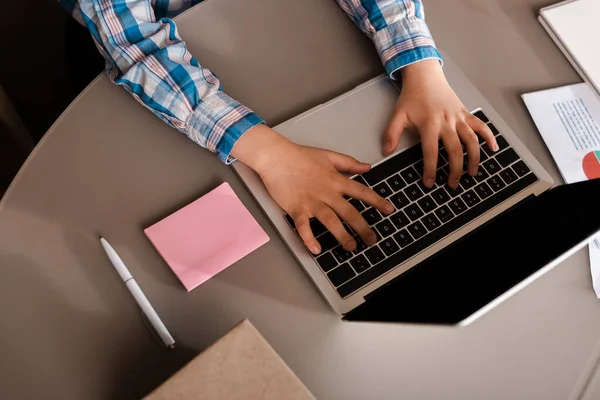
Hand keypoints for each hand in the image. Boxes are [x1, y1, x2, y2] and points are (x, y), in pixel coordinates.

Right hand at [231, 125, 393, 253]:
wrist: (275, 156)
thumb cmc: (298, 155)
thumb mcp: (328, 155)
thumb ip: (349, 163)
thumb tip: (367, 167)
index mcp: (334, 180)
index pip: (361, 191)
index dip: (377, 201)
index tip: (389, 210)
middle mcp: (326, 192)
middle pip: (349, 211)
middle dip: (362, 227)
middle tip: (372, 240)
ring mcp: (311, 201)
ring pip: (330, 221)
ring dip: (342, 235)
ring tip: (350, 247)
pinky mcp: (296, 208)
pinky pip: (303, 227)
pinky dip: (309, 239)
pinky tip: (315, 250)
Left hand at [384, 60, 498, 188]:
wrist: (425, 76)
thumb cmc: (412, 96)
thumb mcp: (398, 115)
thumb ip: (391, 134)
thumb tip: (386, 151)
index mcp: (429, 124)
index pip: (431, 152)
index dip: (431, 169)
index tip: (430, 182)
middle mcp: (447, 122)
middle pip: (455, 150)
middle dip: (455, 170)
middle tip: (453, 184)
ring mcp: (458, 117)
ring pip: (472, 140)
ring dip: (474, 158)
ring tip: (472, 173)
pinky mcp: (466, 113)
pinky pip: (481, 126)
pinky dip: (489, 136)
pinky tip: (493, 148)